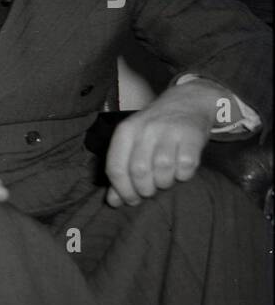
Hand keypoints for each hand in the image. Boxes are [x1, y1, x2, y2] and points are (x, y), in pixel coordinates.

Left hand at [104, 80, 217, 207]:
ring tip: (165, 180)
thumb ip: (122, 172)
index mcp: (125, 131)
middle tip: (150, 191)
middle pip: (139, 171)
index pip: (116, 168)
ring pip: (162, 170)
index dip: (122, 190)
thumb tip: (113, 202)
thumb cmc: (155, 130)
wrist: (188, 102)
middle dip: (144, 190)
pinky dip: (183, 176)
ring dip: (164, 183)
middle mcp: (145, 129)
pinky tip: (181, 172)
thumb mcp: (133, 143)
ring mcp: (169, 130)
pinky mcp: (192, 135)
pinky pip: (186, 166)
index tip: (130, 200)